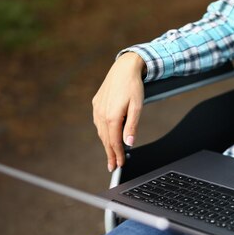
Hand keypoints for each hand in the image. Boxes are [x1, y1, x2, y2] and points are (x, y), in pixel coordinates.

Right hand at [92, 52, 145, 171]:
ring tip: (111, 155)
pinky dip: (103, 132)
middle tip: (113, 167)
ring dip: (106, 144)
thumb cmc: (133, 86)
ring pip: (101, 132)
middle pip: (106, 140)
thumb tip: (129, 143)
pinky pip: (98, 122)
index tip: (119, 165)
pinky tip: (106, 136)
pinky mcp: (96, 103)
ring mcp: (97, 109)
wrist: (124, 67)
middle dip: (110, 154)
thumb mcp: (137, 107)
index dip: (117, 155)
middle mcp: (101, 114)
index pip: (114, 142)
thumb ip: (132, 126)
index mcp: (111, 116)